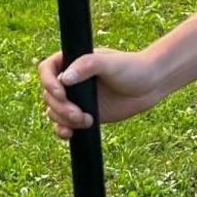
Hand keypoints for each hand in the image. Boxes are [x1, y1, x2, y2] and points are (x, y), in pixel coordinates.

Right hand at [38, 48, 171, 139]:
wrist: (150, 86)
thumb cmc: (132, 68)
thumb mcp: (110, 63)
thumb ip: (87, 66)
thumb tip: (64, 78)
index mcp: (72, 61)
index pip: (47, 69)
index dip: (48, 82)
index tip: (61, 93)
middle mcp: (71, 80)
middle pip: (48, 95)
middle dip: (61, 107)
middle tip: (79, 114)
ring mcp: (76, 99)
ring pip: (54, 111)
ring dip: (64, 120)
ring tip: (86, 120)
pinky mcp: (83, 114)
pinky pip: (63, 124)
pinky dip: (62, 130)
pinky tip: (70, 134)